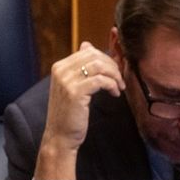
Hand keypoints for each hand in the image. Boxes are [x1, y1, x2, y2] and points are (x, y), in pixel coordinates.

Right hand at [35, 41, 125, 179]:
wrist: (60, 135)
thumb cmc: (70, 113)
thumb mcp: (74, 86)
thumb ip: (81, 66)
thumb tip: (87, 44)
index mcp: (60, 66)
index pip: (88, 51)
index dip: (107, 59)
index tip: (116, 72)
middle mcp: (61, 70)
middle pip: (95, 56)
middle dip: (113, 66)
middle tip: (120, 80)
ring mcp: (66, 80)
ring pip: (99, 66)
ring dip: (114, 75)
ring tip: (118, 87)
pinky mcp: (75, 92)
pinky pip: (101, 80)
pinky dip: (112, 85)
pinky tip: (114, 94)